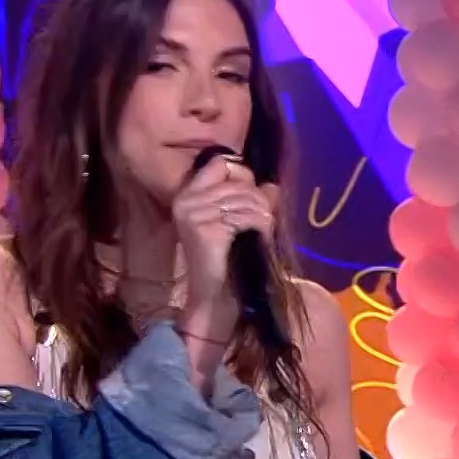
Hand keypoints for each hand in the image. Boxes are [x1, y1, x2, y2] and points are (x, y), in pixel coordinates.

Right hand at [172, 154, 279, 332]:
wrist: (214, 295)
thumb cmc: (224, 258)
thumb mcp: (234, 222)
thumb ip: (251, 200)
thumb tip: (272, 185)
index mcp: (187, 194)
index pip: (219, 163)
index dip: (242, 176)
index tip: (252, 195)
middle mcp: (186, 201)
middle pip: (237, 181)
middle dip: (258, 199)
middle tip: (265, 218)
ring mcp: (194, 215)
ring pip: (245, 198)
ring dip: (263, 214)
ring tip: (264, 230)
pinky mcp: (207, 230)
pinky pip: (246, 216)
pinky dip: (262, 225)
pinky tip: (262, 235)